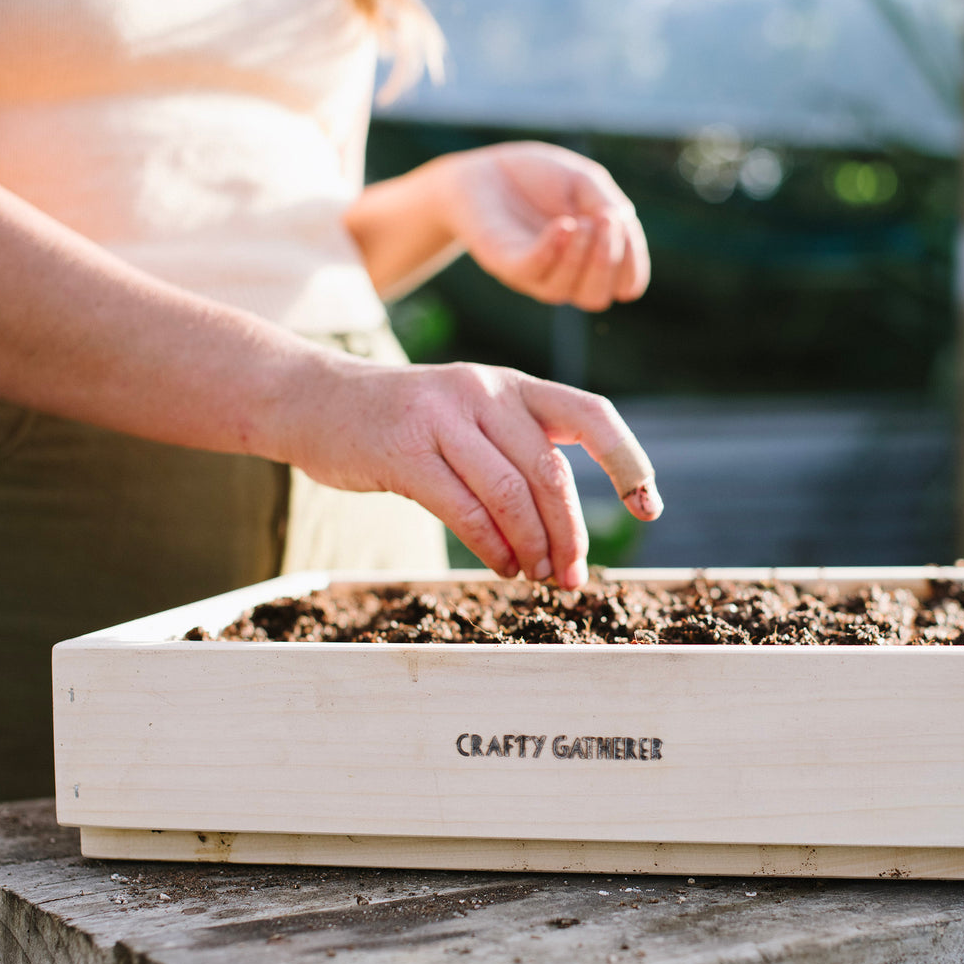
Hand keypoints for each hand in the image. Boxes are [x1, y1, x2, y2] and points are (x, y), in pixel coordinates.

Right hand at [284, 357, 660, 588]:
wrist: (315, 402)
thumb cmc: (404, 423)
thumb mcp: (470, 417)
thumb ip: (516, 450)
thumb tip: (566, 526)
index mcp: (512, 386)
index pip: (591, 415)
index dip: (628, 461)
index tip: (648, 507)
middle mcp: (485, 391)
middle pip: (551, 470)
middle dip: (571, 531)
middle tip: (573, 577)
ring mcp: (442, 415)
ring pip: (511, 492)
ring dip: (533, 545)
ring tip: (537, 577)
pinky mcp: (403, 449)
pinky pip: (463, 507)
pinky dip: (491, 546)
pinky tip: (501, 567)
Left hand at [434, 142, 650, 310]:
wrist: (483, 172)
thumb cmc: (537, 178)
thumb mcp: (583, 182)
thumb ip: (606, 203)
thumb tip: (621, 225)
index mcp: (591, 260)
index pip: (624, 283)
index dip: (633, 262)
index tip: (622, 222)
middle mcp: (565, 275)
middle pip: (597, 297)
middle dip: (609, 262)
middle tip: (606, 222)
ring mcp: (534, 274)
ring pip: (566, 291)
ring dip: (581, 256)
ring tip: (580, 221)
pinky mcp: (505, 263)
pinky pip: (533, 271)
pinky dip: (552, 251)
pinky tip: (562, 226)